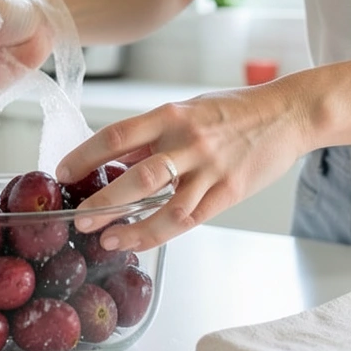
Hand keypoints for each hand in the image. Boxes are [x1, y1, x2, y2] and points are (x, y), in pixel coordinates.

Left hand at [56, 83, 307, 251]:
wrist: (288, 113)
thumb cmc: (234, 111)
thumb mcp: (188, 109)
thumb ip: (153, 133)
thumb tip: (113, 156)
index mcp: (171, 114)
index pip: (116, 135)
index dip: (84, 155)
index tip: (62, 172)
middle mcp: (188, 140)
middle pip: (136, 176)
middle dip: (103, 202)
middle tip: (79, 219)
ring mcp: (210, 168)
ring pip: (164, 206)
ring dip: (131, 228)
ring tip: (107, 241)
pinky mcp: (229, 191)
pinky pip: (189, 218)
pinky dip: (161, 233)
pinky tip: (141, 241)